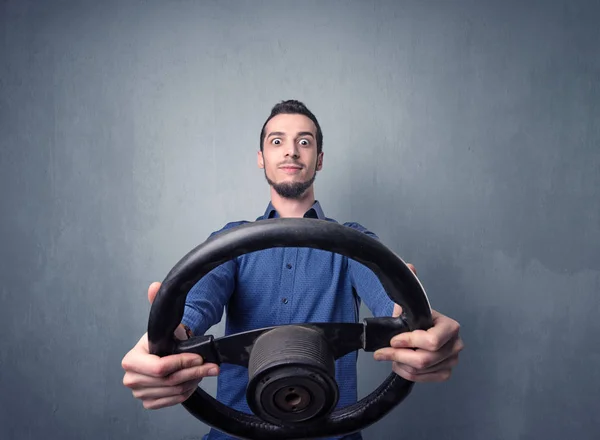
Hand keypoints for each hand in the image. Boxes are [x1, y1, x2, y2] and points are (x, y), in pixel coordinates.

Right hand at [121, 282, 219, 408]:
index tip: (198, 356)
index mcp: (131, 360)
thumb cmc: (164, 338)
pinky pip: (174, 401)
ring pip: (175, 391)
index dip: (182, 362)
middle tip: (210, 366)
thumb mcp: (163, 321)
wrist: (166, 352)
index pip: (159, 367)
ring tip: (203, 370)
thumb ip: (157, 302)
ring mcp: (139, 393)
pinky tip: (193, 380)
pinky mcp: (150, 402)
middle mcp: (131, 379)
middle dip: (193, 372)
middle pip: (169, 381)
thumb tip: (154, 286)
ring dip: (193, 381)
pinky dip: (188, 391)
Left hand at [373, 264, 463, 382]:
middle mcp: (456, 345)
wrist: (419, 331)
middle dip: (398, 355)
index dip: (409, 341)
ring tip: (391, 355)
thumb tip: (409, 266)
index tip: (392, 339)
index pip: (431, 341)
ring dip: (401, 364)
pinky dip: (407, 372)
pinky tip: (400, 363)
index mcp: (450, 326)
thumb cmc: (415, 318)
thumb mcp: (410, 303)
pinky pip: (422, 378)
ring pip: (420, 370)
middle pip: (424, 359)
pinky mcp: (444, 373)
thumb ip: (411, 285)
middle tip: (382, 352)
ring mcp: (452, 361)